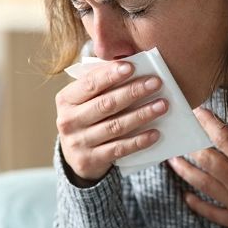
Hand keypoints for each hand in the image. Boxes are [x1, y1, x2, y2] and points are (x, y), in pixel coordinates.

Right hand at [56, 61, 167, 185]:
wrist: (75, 155)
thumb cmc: (86, 117)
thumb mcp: (85, 99)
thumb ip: (101, 83)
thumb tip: (130, 66)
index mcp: (66, 99)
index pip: (89, 84)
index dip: (110, 75)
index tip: (131, 67)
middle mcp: (68, 121)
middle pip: (106, 104)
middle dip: (133, 91)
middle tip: (156, 83)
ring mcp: (78, 142)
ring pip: (115, 126)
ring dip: (142, 115)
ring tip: (162, 105)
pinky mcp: (89, 160)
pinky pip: (119, 149)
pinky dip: (138, 141)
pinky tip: (155, 133)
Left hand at [168, 104, 227, 227]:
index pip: (225, 139)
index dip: (210, 123)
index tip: (197, 111)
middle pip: (207, 159)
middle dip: (191, 144)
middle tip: (178, 132)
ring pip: (202, 182)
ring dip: (186, 170)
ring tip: (172, 160)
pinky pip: (211, 211)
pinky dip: (197, 204)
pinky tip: (187, 198)